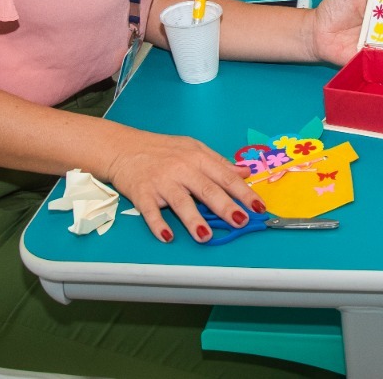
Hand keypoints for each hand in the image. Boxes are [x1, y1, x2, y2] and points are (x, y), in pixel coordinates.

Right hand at [109, 128, 265, 243]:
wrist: (124, 147)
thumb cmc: (162, 149)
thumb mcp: (194, 149)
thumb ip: (219, 163)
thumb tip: (245, 172)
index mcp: (197, 158)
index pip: (225, 177)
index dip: (243, 192)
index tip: (258, 206)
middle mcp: (181, 169)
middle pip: (207, 189)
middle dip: (225, 206)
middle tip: (240, 221)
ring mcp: (161, 181)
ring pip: (180, 202)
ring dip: (193, 219)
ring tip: (206, 236)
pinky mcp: (142, 193)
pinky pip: (150, 211)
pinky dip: (158, 224)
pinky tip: (167, 236)